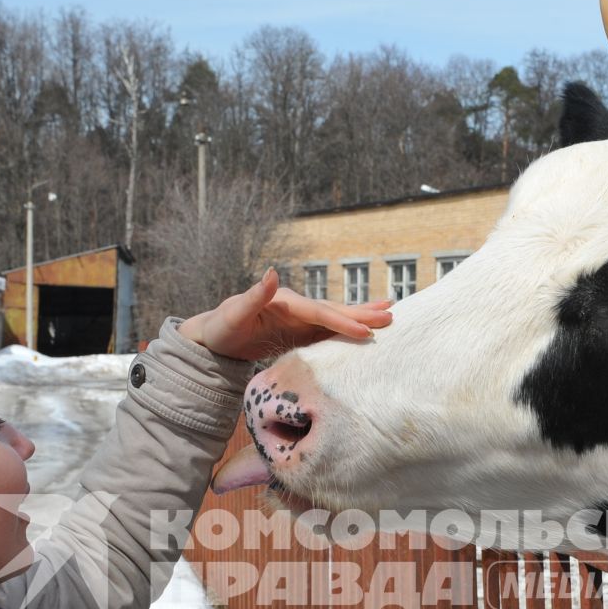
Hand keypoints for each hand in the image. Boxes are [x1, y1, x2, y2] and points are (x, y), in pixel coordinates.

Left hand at [180, 269, 392, 361]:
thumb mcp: (234, 314)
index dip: (341, 321)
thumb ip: (254, 295)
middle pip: (333, 311)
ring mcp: (300, 319)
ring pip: (335, 318)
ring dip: (361, 317)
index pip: (318, 312)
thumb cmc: (222, 327)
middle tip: (392, 316)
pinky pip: (328, 331)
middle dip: (362, 314)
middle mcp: (297, 307)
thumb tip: (272, 272)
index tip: (364, 331)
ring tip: (388, 314)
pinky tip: (365, 331)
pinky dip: (348, 330)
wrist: (215, 336)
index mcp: (285, 302)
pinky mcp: (300, 332)